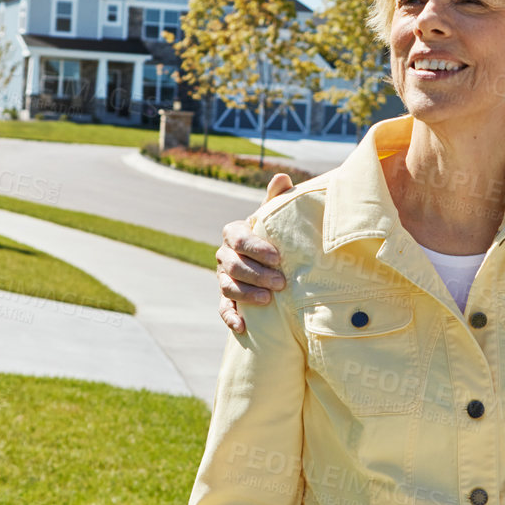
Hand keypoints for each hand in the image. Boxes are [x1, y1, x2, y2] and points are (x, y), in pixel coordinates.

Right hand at [216, 173, 293, 334]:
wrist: (269, 260)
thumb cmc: (273, 235)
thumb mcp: (274, 217)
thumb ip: (277, 199)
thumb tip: (282, 177)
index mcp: (234, 233)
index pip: (239, 239)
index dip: (257, 248)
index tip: (278, 257)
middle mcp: (225, 255)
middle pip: (233, 266)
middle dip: (256, 274)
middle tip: (281, 283)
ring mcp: (223, 277)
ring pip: (228, 287)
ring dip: (247, 294)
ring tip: (268, 301)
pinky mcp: (226, 298)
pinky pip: (222, 308)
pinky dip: (231, 317)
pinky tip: (242, 326)